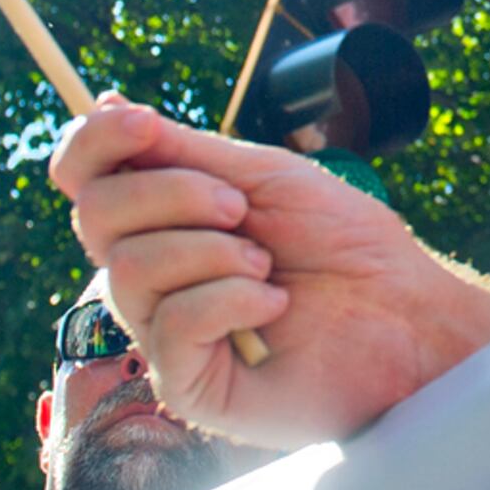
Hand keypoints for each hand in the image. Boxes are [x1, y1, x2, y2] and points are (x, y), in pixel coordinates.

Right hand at [47, 97, 489, 446]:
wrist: (405, 312)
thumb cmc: (344, 243)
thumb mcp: (259, 176)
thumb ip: (178, 149)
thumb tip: (100, 105)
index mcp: (163, 219)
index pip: (84, 179)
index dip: (92, 144)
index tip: (141, 122)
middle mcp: (152, 275)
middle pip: (96, 218)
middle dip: (174, 196)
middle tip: (243, 210)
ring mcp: (165, 332)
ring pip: (132, 270)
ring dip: (214, 253)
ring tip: (269, 266)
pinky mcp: (188, 384)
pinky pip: (171, 325)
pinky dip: (231, 300)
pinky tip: (274, 307)